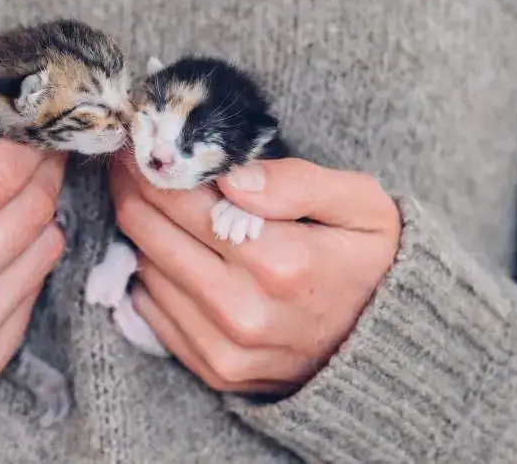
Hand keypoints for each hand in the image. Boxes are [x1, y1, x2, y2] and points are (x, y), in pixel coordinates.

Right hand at [0, 140, 65, 391]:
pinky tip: (18, 242)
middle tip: (46, 151)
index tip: (33, 129)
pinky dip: (33, 263)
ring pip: (39, 257)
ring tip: (37, 189)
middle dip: (43, 175)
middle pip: (25, 219)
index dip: (23, 149)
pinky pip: (31, 300)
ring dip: (45, 216)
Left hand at [110, 153, 400, 393]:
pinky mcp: (213, 370)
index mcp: (280, 262)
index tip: (137, 145)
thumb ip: (299, 183)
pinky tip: (169, 254)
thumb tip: (233, 177)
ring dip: (141, 234)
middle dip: (133, 192)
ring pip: (145, 271)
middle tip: (128, 166)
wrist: (388, 349)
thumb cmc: (371, 263)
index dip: (151, 167)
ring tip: (150, 205)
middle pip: (150, 234)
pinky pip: (153, 313)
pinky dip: (152, 278)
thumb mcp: (362, 206)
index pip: (182, 200)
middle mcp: (242, 310)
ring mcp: (224, 347)